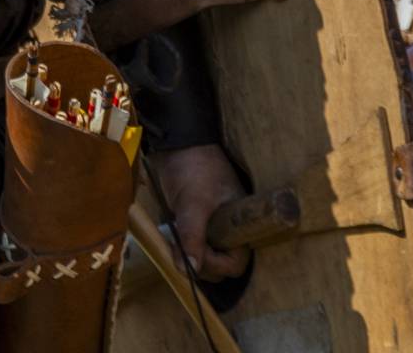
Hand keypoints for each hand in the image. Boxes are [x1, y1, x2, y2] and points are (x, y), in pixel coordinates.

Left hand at [153, 143, 250, 281]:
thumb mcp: (193, 204)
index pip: (236, 262)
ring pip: (204, 256)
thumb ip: (193, 238)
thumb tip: (190, 271)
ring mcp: (214, 226)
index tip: (195, 255)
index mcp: (241, 224)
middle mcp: (230, 228)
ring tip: (174, 241)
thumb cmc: (193, 168)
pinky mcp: (198, 222)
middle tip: (180, 249)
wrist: (177, 142)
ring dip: (188, 255)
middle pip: (220, 264)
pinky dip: (182, 246)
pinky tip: (171, 237)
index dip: (216, 264)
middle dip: (200, 262)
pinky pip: (194, 244)